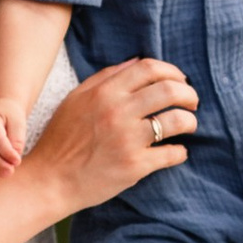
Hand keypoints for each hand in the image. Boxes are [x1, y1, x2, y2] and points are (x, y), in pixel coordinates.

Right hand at [21, 57, 198, 212]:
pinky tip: (177, 151)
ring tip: (188, 124)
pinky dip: (180, 151)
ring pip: (177, 121)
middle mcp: (118, 112)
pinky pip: (172, 153)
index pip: (149, 68)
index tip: (180, 80)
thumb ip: (106, 77)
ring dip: (190, 121)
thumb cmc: (61, 139)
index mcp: (105, 92)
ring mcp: (128, 139)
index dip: (172, 71)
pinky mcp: (135, 166)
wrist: (49, 180)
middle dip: (189, 94)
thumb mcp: (76, 99)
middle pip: (169, 90)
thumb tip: (138, 62)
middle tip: (192, 102)